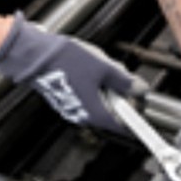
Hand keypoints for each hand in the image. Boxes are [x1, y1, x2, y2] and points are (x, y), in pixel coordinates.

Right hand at [0, 12, 145, 132]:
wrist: (38, 56)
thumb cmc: (66, 62)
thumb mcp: (103, 67)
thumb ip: (124, 80)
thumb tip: (139, 88)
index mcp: (96, 113)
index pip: (124, 125)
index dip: (136, 114)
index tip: (142, 103)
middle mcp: (83, 116)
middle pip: (112, 110)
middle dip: (119, 91)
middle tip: (117, 72)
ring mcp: (73, 108)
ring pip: (99, 100)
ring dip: (104, 85)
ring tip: (98, 65)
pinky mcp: (66, 99)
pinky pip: (86, 94)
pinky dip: (92, 83)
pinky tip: (87, 66)